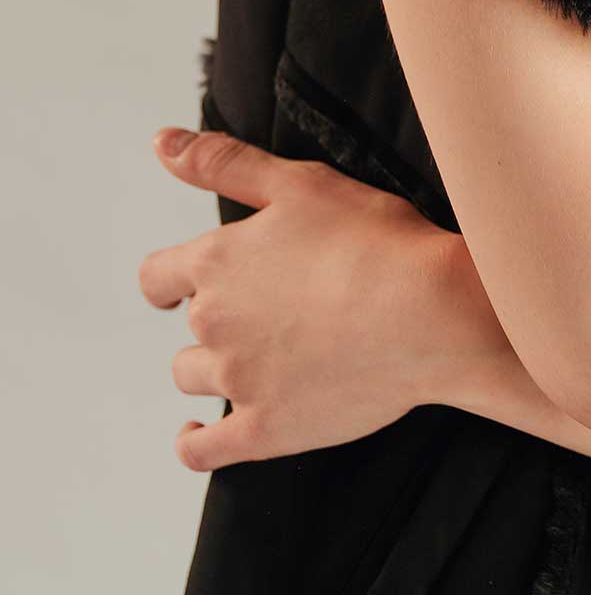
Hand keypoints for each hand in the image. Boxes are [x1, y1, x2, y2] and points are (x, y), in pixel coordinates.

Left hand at [137, 125, 501, 470]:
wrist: (430, 312)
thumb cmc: (374, 238)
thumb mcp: (299, 182)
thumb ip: (224, 163)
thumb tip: (161, 143)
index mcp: (217, 261)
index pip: (157, 276)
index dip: (169, 280)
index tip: (181, 285)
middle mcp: (215, 322)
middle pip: (188, 329)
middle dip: (218, 319)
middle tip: (268, 311)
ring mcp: (238, 381)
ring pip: (194, 380)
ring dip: (215, 370)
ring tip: (259, 359)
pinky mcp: (266, 429)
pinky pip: (203, 451)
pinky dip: (194, 444)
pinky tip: (198, 437)